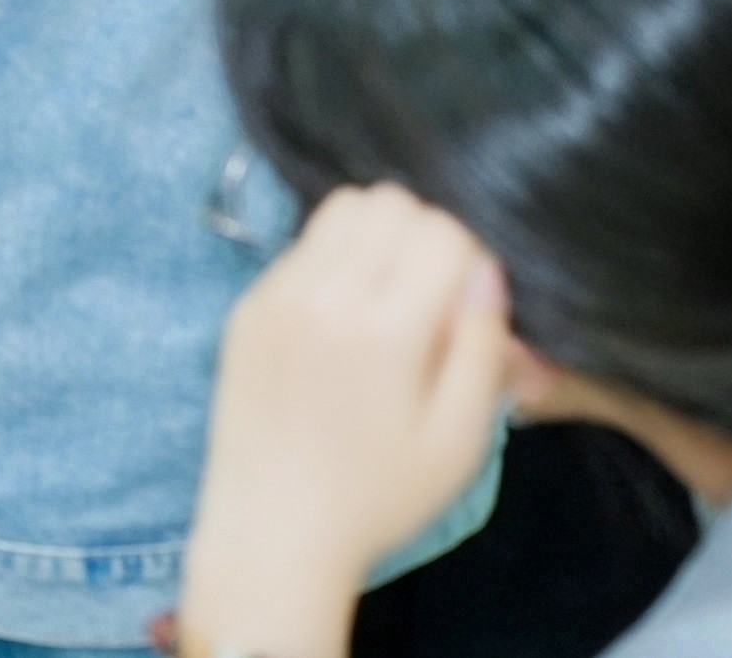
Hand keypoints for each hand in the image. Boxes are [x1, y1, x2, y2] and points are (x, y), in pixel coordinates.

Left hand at [176, 186, 513, 657]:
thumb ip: (481, 348)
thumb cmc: (380, 495)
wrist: (273, 529)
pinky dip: (332, 263)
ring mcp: (274, 295)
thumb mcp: (460, 439)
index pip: (442, 231)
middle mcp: (322, 295)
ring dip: (376, 240)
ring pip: (339, 210)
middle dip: (424, 239)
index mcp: (383, 328)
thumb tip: (486, 271)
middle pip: (388, 203)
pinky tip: (341, 322)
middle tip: (432, 301)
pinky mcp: (245, 306)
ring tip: (389, 304)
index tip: (468, 311)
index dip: (471, 263)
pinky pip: (300, 247)